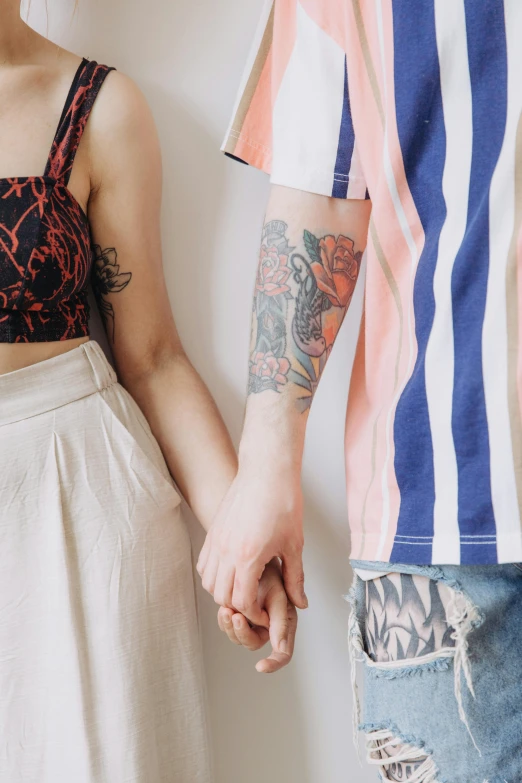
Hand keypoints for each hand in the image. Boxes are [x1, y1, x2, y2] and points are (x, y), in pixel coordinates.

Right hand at [197, 462, 306, 626]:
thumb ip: (294, 577)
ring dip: (223, 591)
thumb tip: (299, 602)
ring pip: (209, 582)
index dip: (254, 614)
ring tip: (242, 588)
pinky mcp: (212, 531)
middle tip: (255, 604)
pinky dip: (214, 575)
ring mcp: (216, 541)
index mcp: (248, 557)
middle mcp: (226, 551)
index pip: (242, 602)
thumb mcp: (294, 544)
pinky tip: (230, 571)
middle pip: (222, 596)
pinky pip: (204, 564)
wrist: (267, 470)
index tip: (264, 613)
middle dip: (238, 607)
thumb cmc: (282, 502)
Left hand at [217, 559, 297, 672]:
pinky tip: (224, 607)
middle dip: (242, 633)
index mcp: (284, 621)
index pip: (283, 651)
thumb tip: (281, 648)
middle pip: (252, 643)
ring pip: (237, 636)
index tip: (260, 667)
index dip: (274, 663)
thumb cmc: (271, 569)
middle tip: (235, 617)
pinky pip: (228, 625)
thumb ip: (281, 620)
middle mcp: (268, 624)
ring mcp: (251, 620)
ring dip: (230, 626)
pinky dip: (225, 620)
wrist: (254, 553)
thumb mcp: (278, 593)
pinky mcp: (237, 612)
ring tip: (226, 610)